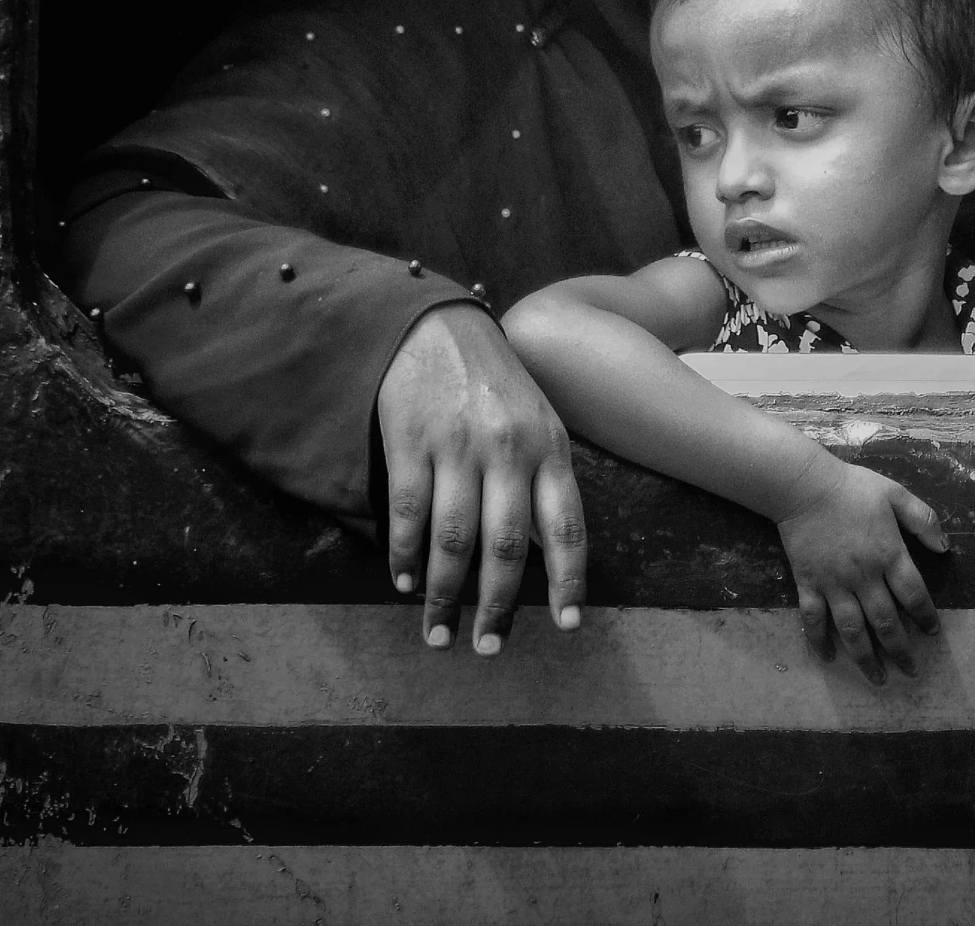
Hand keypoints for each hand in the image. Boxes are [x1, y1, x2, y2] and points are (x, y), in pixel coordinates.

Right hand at [375, 302, 586, 654]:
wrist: (440, 326)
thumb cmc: (496, 384)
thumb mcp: (539, 423)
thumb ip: (545, 482)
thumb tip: (545, 559)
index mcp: (549, 448)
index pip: (567, 526)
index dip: (569, 580)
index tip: (566, 625)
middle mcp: (508, 449)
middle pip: (506, 546)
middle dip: (497, 606)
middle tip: (488, 647)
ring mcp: (457, 445)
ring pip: (453, 539)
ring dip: (445, 594)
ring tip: (439, 632)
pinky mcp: (411, 439)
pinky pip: (409, 511)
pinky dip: (406, 555)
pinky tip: (405, 582)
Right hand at [774, 453, 947, 685]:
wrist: (804, 485)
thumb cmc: (852, 488)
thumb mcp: (896, 494)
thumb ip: (923, 520)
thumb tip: (945, 548)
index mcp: (889, 555)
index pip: (914, 595)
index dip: (925, 617)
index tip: (932, 633)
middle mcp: (864, 576)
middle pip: (886, 623)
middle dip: (901, 651)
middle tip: (911, 672)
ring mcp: (834, 584)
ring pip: (852, 630)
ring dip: (866, 658)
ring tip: (877, 679)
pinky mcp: (808, 583)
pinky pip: (813, 619)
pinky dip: (819, 640)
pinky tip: (827, 658)